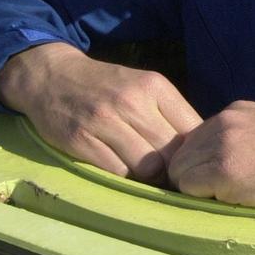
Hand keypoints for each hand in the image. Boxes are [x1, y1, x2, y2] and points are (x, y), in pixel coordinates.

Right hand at [0, 43, 201, 180]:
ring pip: (147, 167)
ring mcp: (104, 120)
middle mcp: (132, 101)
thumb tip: (202, 150)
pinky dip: (123, 178)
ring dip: (149, 177)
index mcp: (155, 86)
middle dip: (173, 169)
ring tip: (145, 175)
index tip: (190, 163)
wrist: (52, 77)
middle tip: (168, 177)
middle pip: (171, 152)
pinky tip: (121, 170)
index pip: (192, 130)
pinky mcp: (81, 140)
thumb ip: (171, 114)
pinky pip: (117, 173)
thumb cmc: (107, 87)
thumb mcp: (144, 86)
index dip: (195, 153)